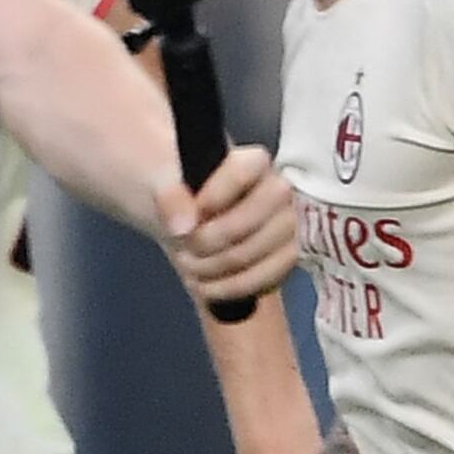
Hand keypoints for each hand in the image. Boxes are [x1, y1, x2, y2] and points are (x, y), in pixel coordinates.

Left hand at [161, 140, 301, 308]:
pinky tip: (207, 284)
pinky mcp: (287, 261)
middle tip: (182, 247)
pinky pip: (262, 284)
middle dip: (205, 243)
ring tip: (190, 266)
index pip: (242, 174)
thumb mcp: (165, 183)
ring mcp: (289, 229)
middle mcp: (281, 192)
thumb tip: (184, 227)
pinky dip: (227, 290)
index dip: (213, 197)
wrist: (198, 219)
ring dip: (211, 269)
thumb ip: (170, 196)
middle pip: (244, 225)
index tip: (190, 214)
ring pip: (250, 258)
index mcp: (254, 163)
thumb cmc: (187, 193)